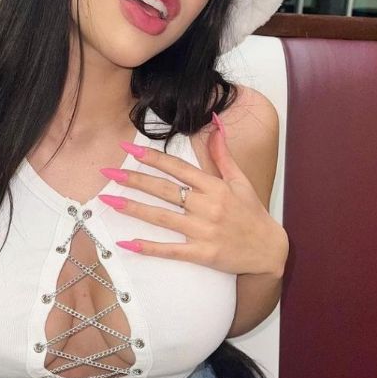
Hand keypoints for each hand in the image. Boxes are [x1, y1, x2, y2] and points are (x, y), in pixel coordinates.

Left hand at [98, 116, 287, 275]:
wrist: (269, 251)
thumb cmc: (252, 214)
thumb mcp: (240, 180)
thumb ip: (222, 154)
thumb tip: (216, 124)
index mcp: (215, 187)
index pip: (178, 168)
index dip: (152, 157)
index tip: (128, 148)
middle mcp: (208, 206)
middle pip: (165, 190)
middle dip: (134, 180)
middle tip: (107, 173)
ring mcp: (204, 231)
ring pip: (163, 217)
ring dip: (134, 209)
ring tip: (108, 201)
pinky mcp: (203, 253)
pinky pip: (171, 250)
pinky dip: (148, 247)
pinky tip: (126, 242)